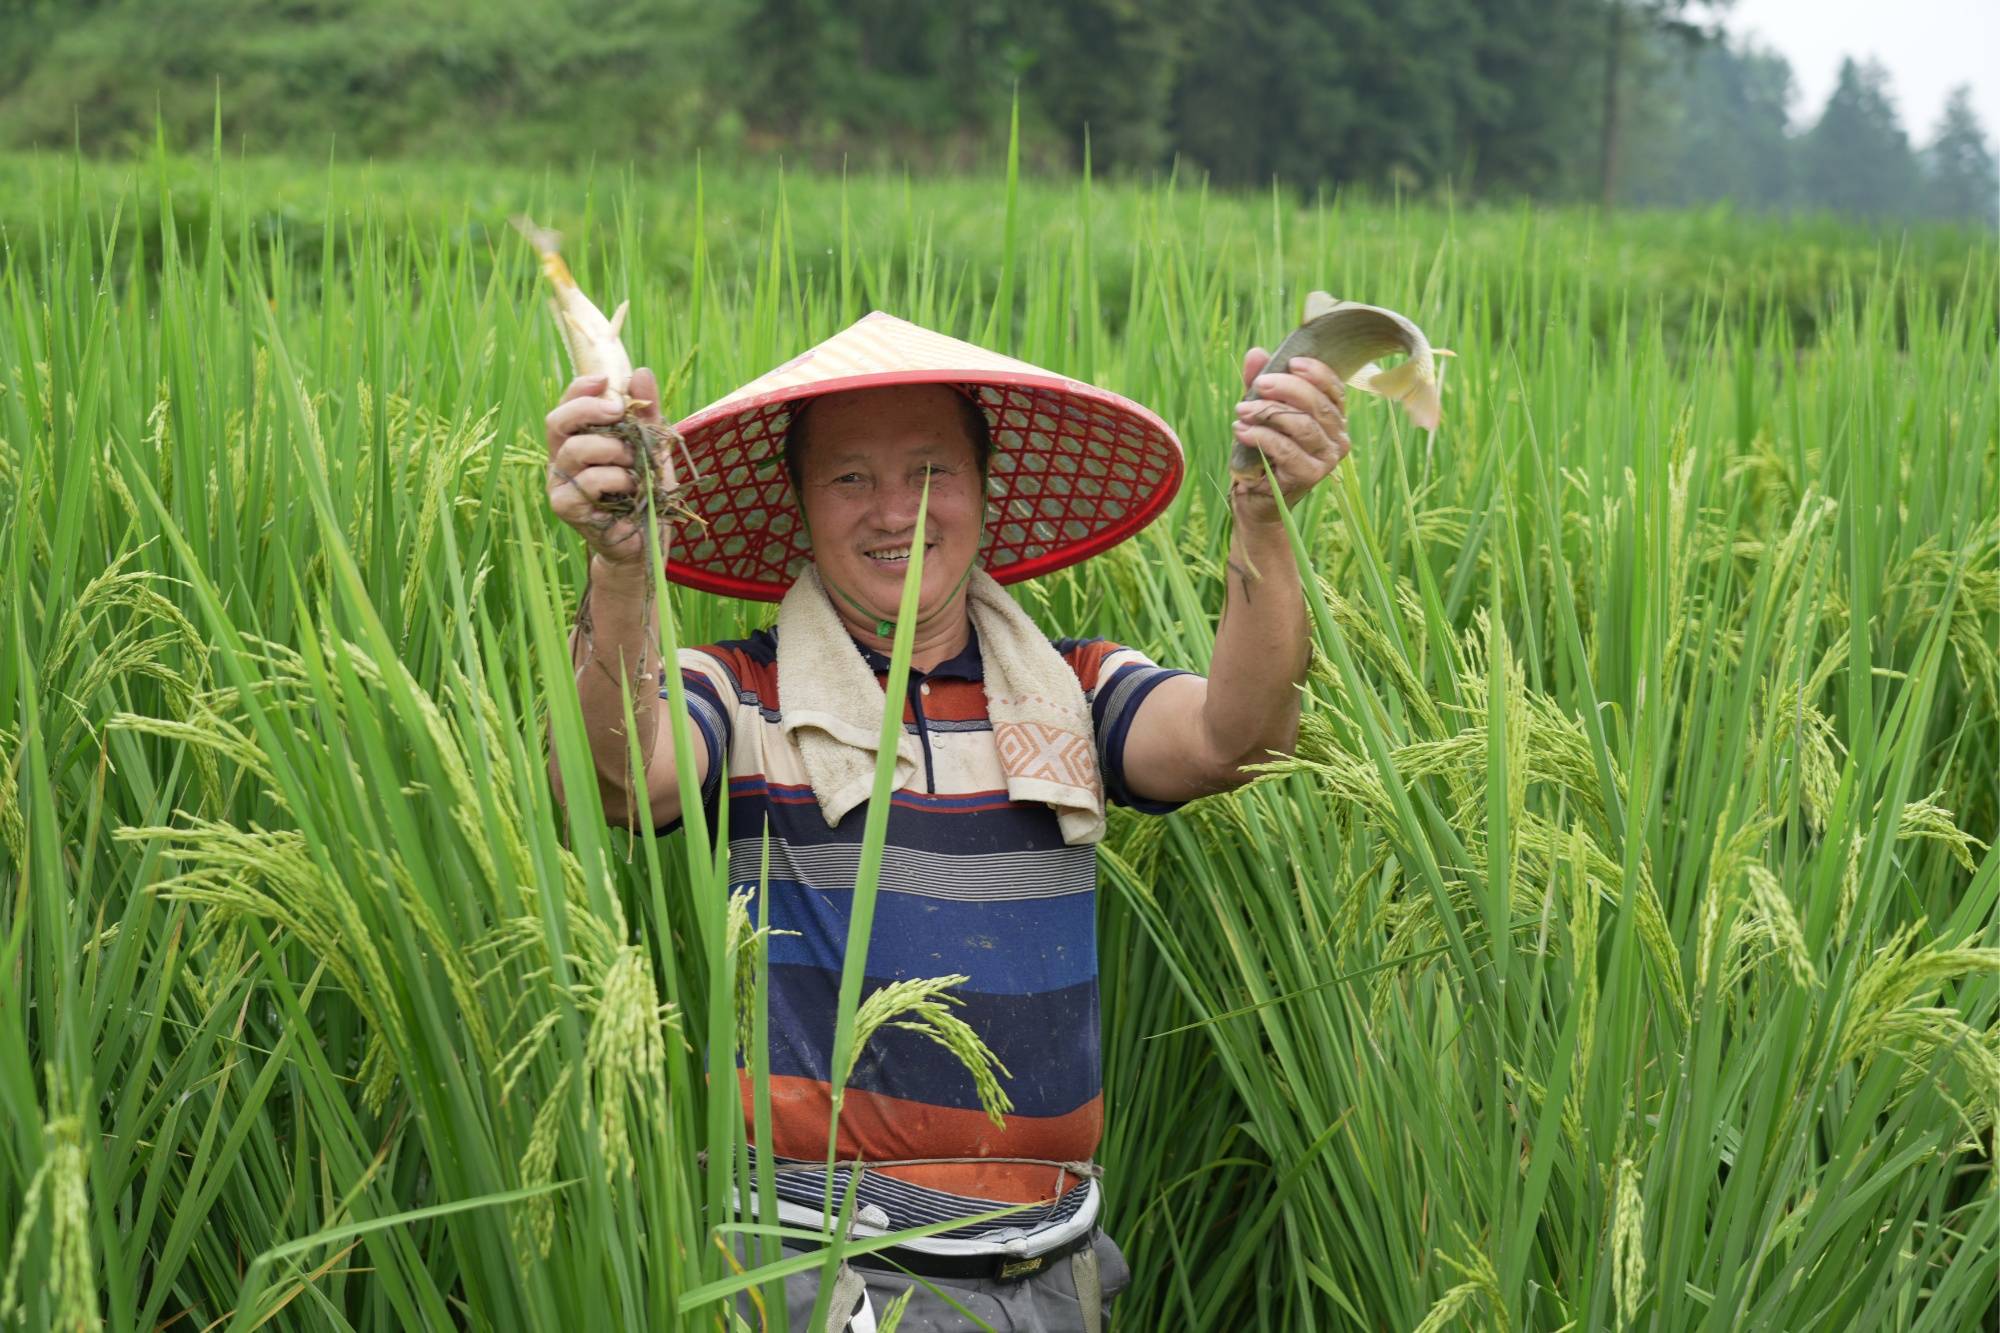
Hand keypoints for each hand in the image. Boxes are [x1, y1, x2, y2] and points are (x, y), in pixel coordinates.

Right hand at [543, 366, 676, 566]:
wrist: (648, 539)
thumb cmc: (646, 493)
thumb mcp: (652, 447)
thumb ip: (646, 414)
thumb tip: (641, 372)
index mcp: (577, 440)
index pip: (567, 406)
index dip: (580, 389)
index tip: (606, 380)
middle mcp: (562, 459)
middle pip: (558, 421)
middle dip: (589, 409)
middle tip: (619, 411)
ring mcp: (560, 484)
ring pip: (576, 449)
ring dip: (614, 450)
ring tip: (635, 464)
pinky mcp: (566, 507)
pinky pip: (588, 481)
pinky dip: (616, 479)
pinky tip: (632, 488)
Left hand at [1229, 349, 1347, 527]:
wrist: (1256, 497)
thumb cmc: (1262, 451)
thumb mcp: (1260, 411)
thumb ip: (1261, 384)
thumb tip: (1255, 354)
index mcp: (1333, 419)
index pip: (1334, 389)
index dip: (1316, 372)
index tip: (1291, 362)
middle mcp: (1338, 438)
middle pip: (1317, 404)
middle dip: (1286, 388)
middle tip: (1258, 385)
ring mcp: (1327, 459)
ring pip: (1302, 425)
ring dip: (1268, 413)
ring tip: (1242, 410)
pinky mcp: (1310, 476)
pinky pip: (1286, 449)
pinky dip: (1261, 436)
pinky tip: (1240, 430)